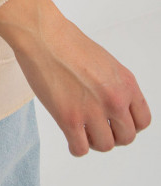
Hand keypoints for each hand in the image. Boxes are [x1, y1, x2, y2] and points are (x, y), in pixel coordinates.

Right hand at [0, 0, 152, 155]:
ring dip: (93, 141)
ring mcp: (92, 111)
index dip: (129, 125)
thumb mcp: (105, 61)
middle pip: (126, 137)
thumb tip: (114, 106)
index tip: (116, 123)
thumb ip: (114, 85)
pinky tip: (70, 136)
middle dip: (111, 135)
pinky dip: (76, 147)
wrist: (42, 35)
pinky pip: (80, 149)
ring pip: (104, 146)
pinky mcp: (69, 119)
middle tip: (97, 127)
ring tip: (82, 130)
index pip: (142, 121)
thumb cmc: (67, 41)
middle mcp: (114, 99)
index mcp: (126, 83)